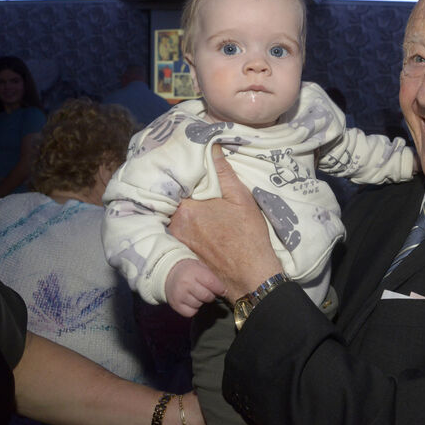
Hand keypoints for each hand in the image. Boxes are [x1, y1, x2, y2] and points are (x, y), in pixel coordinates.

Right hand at [165, 258, 225, 316]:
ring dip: (202, 301)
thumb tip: (224, 292)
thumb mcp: (201, 267)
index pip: (211, 283)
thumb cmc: (190, 271)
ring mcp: (179, 295)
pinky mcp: (175, 305)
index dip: (220, 289)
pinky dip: (194, 309)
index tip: (223, 291)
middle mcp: (186, 284)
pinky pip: (191, 312)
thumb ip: (212, 277)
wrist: (169, 273)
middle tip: (208, 292)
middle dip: (211, 296)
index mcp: (194, 272)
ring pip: (199, 305)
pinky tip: (191, 301)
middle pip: (207, 296)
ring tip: (197, 294)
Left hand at [169, 144, 282, 299]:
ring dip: (183, 209)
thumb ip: (224, 173)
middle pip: (174, 201)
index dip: (183, 175)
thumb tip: (213, 148)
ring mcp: (178, 241)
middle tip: (193, 182)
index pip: (176, 183)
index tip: (189, 167)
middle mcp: (176, 225)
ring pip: (176, 217)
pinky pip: (180, 232)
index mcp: (187, 208)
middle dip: (181, 191)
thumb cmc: (248, 236)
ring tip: (198, 201)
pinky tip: (200, 223)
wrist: (251, 275)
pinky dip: (186, 225)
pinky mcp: (184, 253)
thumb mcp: (241, 199)